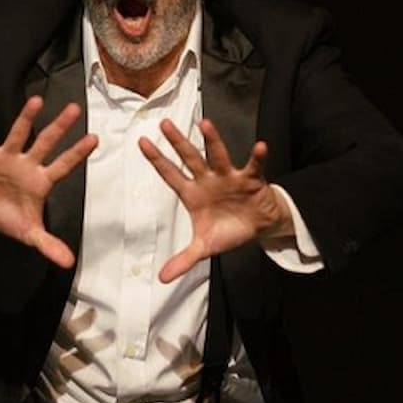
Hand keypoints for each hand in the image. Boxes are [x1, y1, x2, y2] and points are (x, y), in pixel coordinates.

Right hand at [0, 96, 98, 267]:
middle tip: (74, 108)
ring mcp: (7, 157)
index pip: (64, 165)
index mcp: (41, 180)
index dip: (78, 154)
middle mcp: (27, 163)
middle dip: (60, 127)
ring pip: (18, 134)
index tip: (95, 139)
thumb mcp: (29, 232)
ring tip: (36, 101)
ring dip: (26, 118)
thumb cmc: (8, 215)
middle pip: (46, 143)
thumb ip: (48, 244)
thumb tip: (69, 263)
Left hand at [139, 118, 291, 282]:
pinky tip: (261, 147)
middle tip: (164, 124)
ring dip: (212, 140)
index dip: (157, 160)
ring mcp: (229, 177)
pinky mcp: (251, 179)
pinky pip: (254, 166)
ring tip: (205, 124)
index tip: (141, 142)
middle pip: (190, 158)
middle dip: (178, 142)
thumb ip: (184, 260)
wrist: (257, 226)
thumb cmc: (228, 229)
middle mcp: (208, 180)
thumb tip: (163, 279)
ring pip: (219, 156)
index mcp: (192, 194)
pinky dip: (258, 157)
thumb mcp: (204, 247)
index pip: (170, 174)